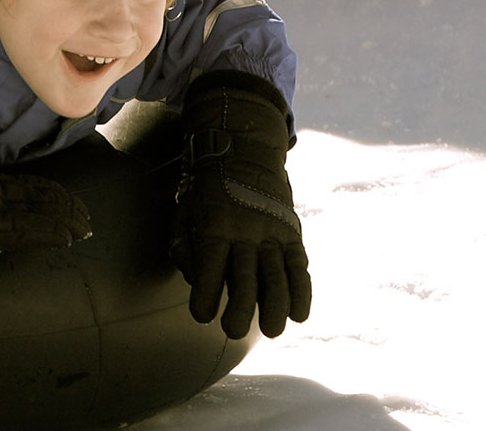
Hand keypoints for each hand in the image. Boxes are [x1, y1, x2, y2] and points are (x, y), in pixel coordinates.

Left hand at [171, 72, 310, 338]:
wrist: (243, 154)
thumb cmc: (205, 194)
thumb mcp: (184, 212)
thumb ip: (184, 247)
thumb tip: (195, 281)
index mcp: (215, 224)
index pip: (210, 263)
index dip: (206, 292)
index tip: (202, 315)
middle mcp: (246, 229)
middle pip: (246, 274)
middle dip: (240, 306)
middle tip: (232, 331)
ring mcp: (272, 232)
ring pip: (277, 273)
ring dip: (275, 305)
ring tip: (272, 330)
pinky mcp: (291, 234)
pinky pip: (299, 266)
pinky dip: (302, 291)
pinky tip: (299, 314)